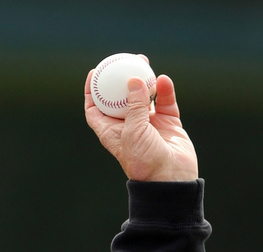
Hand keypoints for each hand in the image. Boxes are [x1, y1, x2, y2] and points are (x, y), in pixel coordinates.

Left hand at [84, 62, 198, 181]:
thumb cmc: (144, 161)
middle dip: (120, 79)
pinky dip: (164, 90)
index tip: (94, 73)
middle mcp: (128, 126)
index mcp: (111, 132)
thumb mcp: (132, 132)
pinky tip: (163, 80)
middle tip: (124, 60)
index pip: (96, 109)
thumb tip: (133, 80)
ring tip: (144, 62)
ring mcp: (149, 124)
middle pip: (120, 98)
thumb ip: (133, 106)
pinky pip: (165, 102)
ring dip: (143, 80)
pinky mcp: (168, 124)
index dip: (92, 92)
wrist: (170, 180)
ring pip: (144, 96)